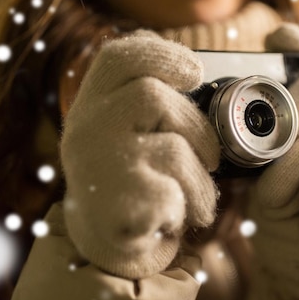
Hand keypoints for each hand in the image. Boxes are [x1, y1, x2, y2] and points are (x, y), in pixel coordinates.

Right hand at [60, 30, 219, 278]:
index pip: (118, 58)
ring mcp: (99, 167)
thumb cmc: (133, 179)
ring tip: (199, 198)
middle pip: (151, 96)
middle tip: (212, 155)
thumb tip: (195, 68)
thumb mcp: (129, 130)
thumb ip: (150, 98)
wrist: (108, 246)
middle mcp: (86, 129)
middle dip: (196, 126)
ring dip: (200, 176)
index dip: (161, 53)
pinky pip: (175, 191)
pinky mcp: (118, 204)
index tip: (196, 71)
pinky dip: (190, 205)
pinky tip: (176, 217)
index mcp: (92, 105)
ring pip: (173, 148)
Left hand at [247, 24, 298, 299]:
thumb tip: (206, 109)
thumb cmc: (275, 203)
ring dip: (285, 156)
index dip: (297, 48)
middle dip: (291, 98)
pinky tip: (281, 201)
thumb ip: (248, 133)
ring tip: (265, 186)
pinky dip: (295, 180)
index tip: (276, 36)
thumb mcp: (254, 162)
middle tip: (264, 127)